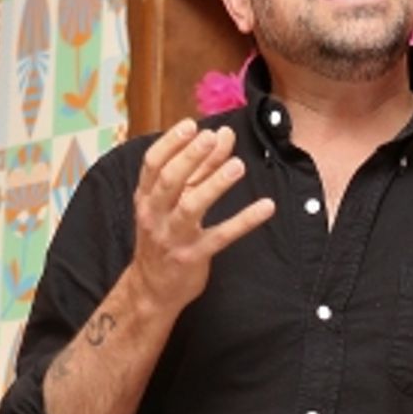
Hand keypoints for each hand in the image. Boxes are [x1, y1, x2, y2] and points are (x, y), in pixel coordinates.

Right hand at [132, 119, 274, 312]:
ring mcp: (174, 236)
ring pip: (191, 206)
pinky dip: (244, 221)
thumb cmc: (164, 237)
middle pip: (169, 180)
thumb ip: (199, 169)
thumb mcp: (175, 202)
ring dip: (214, 184)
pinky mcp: (194, 256)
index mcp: (146, 197)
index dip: (171, 143)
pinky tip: (266, 207)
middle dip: (190, 156)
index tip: (191, 125)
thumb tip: (222, 135)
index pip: (152, 164)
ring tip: (238, 166)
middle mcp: (155, 215)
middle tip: (212, 137)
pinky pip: (221, 236)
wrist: (152, 288)